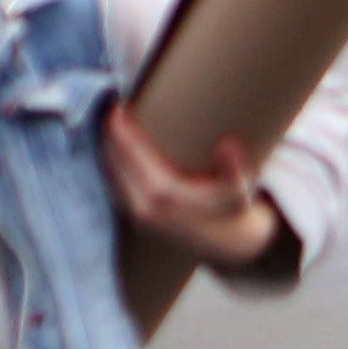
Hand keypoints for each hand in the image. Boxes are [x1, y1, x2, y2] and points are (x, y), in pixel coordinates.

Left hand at [103, 108, 280, 268]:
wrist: (221, 240)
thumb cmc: (228, 207)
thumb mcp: (238, 188)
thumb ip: (233, 166)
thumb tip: (228, 143)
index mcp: (165, 195)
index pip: (133, 155)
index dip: (122, 130)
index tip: (118, 108)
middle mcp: (144, 206)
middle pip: (116, 161)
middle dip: (111, 134)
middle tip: (113, 108)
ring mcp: (136, 213)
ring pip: (111, 172)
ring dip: (108, 146)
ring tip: (112, 121)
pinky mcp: (133, 216)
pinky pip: (113, 183)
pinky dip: (111, 162)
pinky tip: (114, 144)